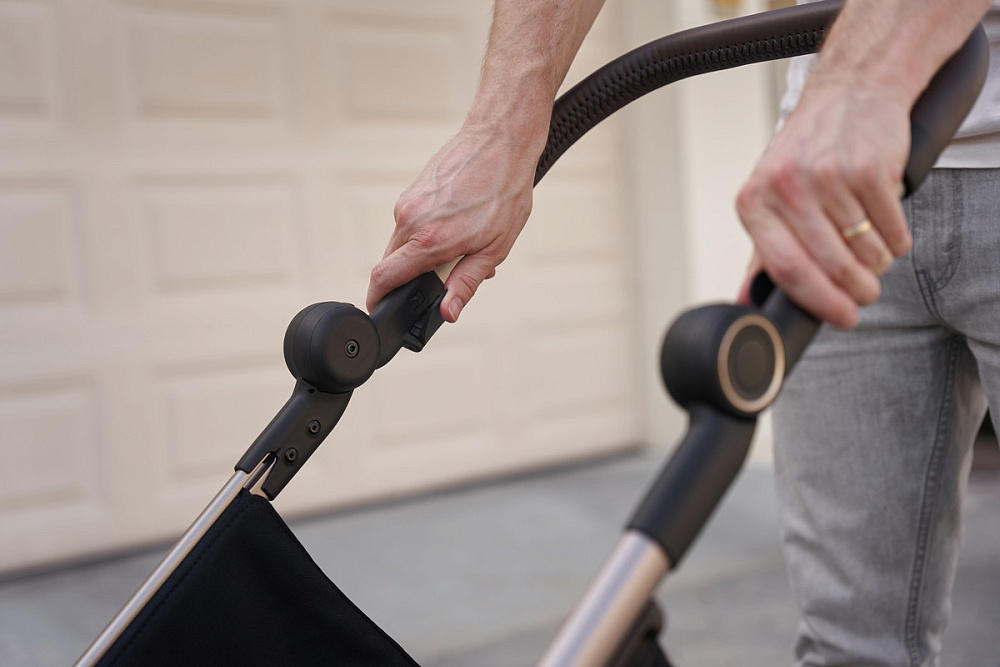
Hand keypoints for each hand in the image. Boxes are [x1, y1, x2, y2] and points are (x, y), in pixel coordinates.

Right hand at [366, 122, 538, 321]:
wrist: (501, 140)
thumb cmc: (504, 191)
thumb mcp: (495, 248)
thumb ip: (466, 282)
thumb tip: (448, 312)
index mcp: (429, 239)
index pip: (384, 277)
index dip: (377, 298)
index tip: (379, 309)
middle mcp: (410, 219)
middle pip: (393, 263)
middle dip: (412, 276)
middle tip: (448, 271)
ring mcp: (408, 202)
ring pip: (403, 242)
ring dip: (423, 252)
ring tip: (461, 241)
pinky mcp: (411, 190)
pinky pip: (410, 222)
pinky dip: (426, 232)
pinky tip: (456, 222)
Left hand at [736, 72, 911, 327]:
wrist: (850, 90)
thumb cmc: (807, 152)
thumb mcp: (770, 195)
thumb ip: (762, 250)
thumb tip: (747, 301)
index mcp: (753, 202)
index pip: (784, 268)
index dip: (818, 301)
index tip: (842, 318)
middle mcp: (786, 187)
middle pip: (828, 265)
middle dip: (856, 292)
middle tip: (866, 297)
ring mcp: (828, 175)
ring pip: (865, 251)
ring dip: (878, 265)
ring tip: (875, 254)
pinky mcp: (870, 168)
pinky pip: (893, 229)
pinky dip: (898, 241)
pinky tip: (890, 229)